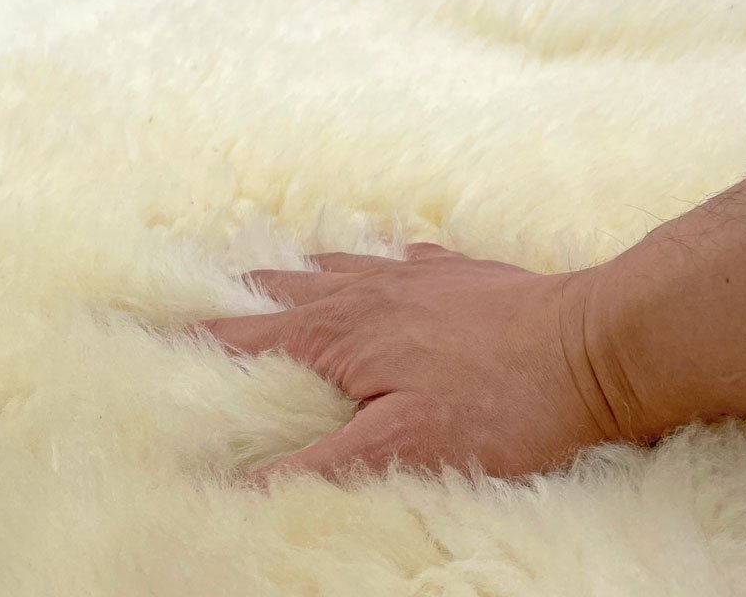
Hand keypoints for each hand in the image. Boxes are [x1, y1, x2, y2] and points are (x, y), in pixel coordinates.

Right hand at [202, 244, 620, 480]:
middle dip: (240, 295)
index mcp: (340, 332)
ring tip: (275, 271)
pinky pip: (400, 258)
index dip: (195, 339)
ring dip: (298, 273)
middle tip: (204, 290)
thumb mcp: (402, 449)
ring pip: (337, 267)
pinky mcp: (459, 273)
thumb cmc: (501, 402)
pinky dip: (373, 262)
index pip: (245, 337)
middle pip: (284, 290)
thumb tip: (239, 486)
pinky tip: (383, 261)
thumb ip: (318, 467)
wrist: (595, 345)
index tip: (150, 331)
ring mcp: (415, 276)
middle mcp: (368, 293)